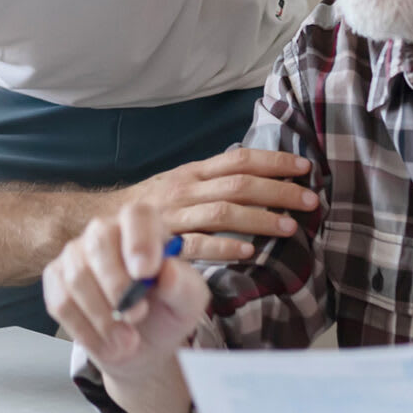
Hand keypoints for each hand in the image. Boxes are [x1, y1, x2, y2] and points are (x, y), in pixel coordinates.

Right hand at [43, 202, 210, 376]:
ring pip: (78, 276)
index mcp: (144, 228)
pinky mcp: (55, 279)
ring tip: (127, 342)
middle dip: (117, 285)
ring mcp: (75, 253)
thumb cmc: (165, 313)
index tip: (145, 273)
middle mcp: (105, 232)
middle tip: (136, 316)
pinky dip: (85, 330)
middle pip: (100, 241)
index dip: (139, 241)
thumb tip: (168, 271)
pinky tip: (106, 344)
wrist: (140, 345)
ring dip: (104, 317)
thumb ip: (184, 286)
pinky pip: (61, 301)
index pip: (137, 215)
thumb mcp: (188, 304)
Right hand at [115, 147, 317, 263]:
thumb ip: (213, 180)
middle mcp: (186, 189)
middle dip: (278, 191)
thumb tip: (258, 175)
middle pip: (238, 184)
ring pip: (223, 212)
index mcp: (194, 172)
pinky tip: (248, 253)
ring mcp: (176, 215)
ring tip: (290, 228)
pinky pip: (197, 245)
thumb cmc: (150, 206)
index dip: (274, 161)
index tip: (304, 167)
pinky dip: (224, 248)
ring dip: (259, 219)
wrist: (102, 223)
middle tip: (310, 200)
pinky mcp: (165, 243)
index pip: (239, 159)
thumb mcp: (181, 183)